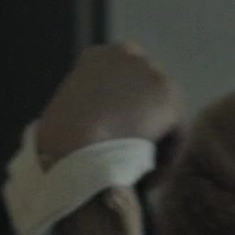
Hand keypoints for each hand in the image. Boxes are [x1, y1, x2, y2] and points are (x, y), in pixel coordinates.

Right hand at [34, 42, 186, 174]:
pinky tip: (149, 180)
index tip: (114, 140)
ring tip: (140, 175)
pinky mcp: (170, 98)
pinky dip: (166, 160)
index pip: (122, 81)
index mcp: (98, 56)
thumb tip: (103, 127)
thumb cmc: (58, 141)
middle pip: (147, 95)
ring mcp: (152, 73)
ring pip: (163, 117)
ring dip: (156, 145)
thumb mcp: (67, 114)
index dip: (121, 113)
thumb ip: (91, 109)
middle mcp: (129, 54)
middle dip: (143, 123)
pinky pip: (176, 135)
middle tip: (133, 157)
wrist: (71, 148)